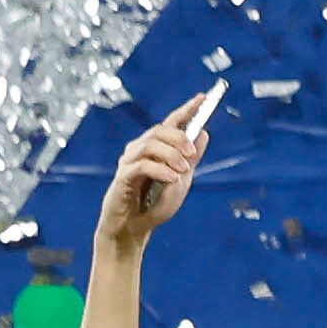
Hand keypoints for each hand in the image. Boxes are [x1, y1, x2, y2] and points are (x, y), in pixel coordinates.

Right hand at [100, 91, 216, 253]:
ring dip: (171, 155)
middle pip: (159, 130)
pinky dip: (160, 170)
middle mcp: (140, 150)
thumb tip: (204, 133)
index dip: (186, 109)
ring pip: (149, 144)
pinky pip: (141, 166)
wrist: (134, 230)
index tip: (202, 97)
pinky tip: (172, 179)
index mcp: (156, 148)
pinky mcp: (122, 178)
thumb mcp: (181, 181)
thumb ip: (191, 159)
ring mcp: (129, 162)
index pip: (171, 122)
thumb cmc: (154, 205)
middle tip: (191, 152)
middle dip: (178, 137)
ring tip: (183, 170)